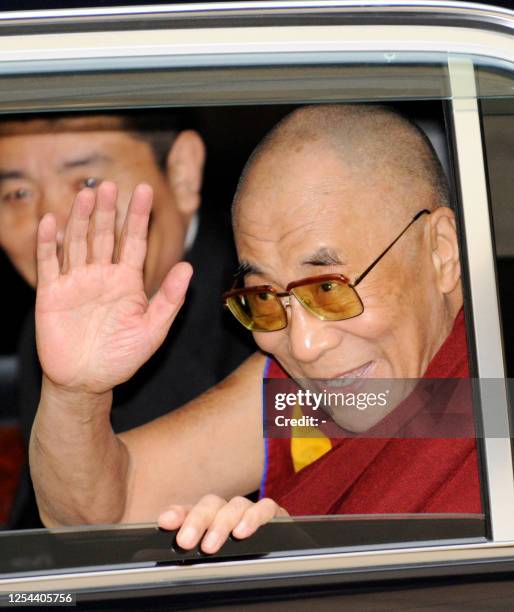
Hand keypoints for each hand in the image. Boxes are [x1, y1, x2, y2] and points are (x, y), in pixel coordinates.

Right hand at [35, 181, 191, 394]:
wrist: (87, 381)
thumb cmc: (122, 358)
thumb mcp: (153, 329)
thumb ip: (169, 298)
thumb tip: (189, 268)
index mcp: (127, 281)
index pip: (133, 241)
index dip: (138, 217)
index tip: (145, 190)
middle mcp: (101, 276)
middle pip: (103, 235)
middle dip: (107, 211)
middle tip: (108, 185)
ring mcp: (76, 282)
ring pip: (77, 242)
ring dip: (80, 219)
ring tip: (85, 195)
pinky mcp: (52, 293)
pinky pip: (49, 263)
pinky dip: (48, 243)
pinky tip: (51, 222)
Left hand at [158, 495, 288, 553]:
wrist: (278, 561)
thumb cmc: (238, 561)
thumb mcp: (210, 558)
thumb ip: (194, 553)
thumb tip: (172, 560)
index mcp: (208, 520)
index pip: (189, 511)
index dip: (178, 514)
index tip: (165, 522)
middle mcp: (227, 511)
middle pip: (210, 504)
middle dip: (196, 521)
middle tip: (185, 542)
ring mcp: (249, 510)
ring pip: (235, 505)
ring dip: (221, 524)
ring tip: (210, 546)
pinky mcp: (272, 513)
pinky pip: (265, 507)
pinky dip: (253, 517)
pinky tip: (242, 532)